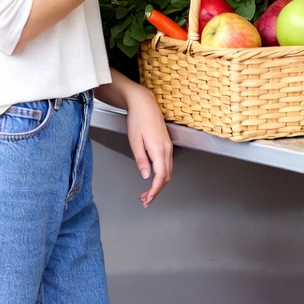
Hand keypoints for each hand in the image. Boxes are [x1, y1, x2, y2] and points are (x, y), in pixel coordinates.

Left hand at [96, 73, 172, 206]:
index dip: (155, 190)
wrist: (144, 103)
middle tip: (145, 199)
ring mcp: (168, 146)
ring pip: (168, 171)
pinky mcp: (166, 144)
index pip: (161, 176)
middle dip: (157, 190)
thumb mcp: (135, 141)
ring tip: (147, 192)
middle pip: (167, 176)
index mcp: (159, 149)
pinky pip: (167, 163)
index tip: (148, 199)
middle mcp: (167, 148)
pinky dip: (161, 174)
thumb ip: (141, 160)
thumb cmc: (138, 119)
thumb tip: (146, 176)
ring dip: (159, 183)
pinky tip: (153, 177)